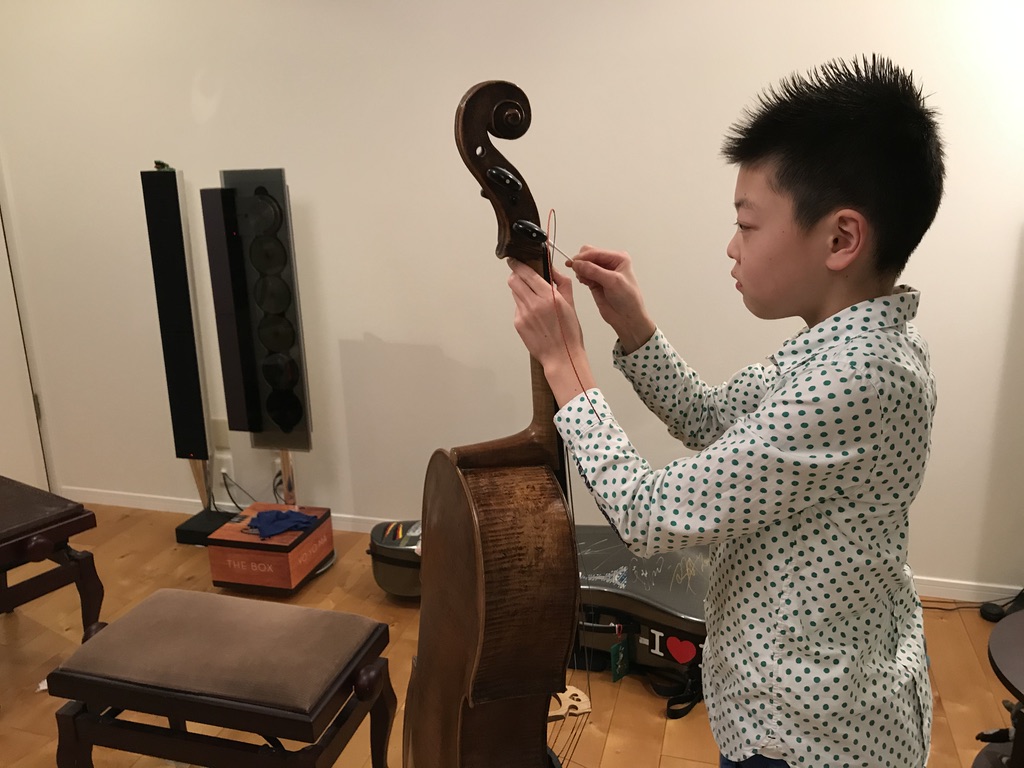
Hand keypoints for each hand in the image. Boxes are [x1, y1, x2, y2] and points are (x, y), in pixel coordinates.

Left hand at [507, 258, 595, 405]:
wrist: (561, 357)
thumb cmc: (569, 333)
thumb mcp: (571, 304)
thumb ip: (562, 283)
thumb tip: (554, 270)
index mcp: (549, 296)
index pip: (526, 273)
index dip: (518, 265)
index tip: (514, 260)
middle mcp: (534, 304)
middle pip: (513, 281)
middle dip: (515, 275)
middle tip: (520, 275)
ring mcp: (524, 314)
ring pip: (514, 293)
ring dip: (519, 290)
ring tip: (531, 297)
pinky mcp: (518, 324)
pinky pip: (516, 308)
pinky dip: (522, 306)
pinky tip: (533, 314)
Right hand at [569, 246, 655, 353]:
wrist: (627, 318)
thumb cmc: (628, 299)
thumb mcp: (612, 281)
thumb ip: (594, 271)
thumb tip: (577, 263)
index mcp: (618, 258)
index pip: (596, 252)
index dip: (584, 256)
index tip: (573, 263)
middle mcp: (610, 263)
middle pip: (588, 255)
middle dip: (581, 262)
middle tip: (578, 271)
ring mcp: (601, 273)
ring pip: (584, 265)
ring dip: (581, 270)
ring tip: (584, 279)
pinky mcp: (595, 282)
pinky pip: (583, 274)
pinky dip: (581, 277)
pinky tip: (584, 282)